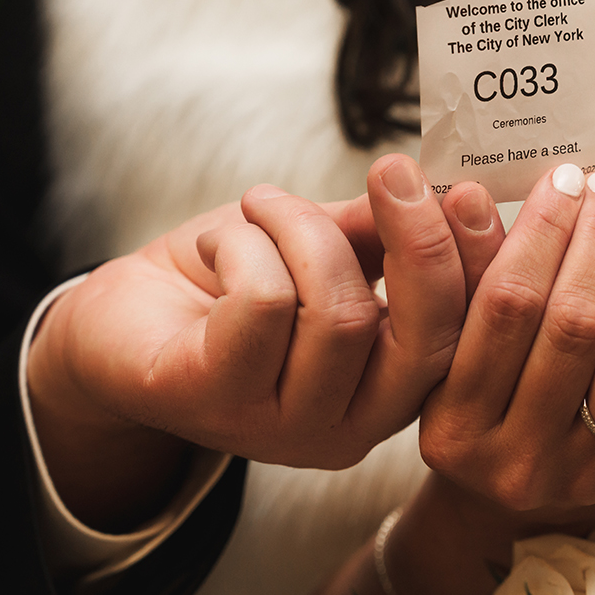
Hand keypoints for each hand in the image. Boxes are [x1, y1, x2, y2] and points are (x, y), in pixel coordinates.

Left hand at [26, 155, 500, 528]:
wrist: (118, 324)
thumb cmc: (226, 284)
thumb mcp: (318, 249)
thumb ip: (379, 234)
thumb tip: (443, 188)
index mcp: (389, 389)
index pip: (466, 340)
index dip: (476, 263)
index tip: (466, 188)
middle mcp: (351, 426)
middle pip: (425, 342)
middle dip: (418, 243)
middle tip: (391, 168)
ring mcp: (284, 425)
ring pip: (338, 314)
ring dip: (300, 229)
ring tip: (263, 207)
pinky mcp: (216, 401)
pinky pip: (262, 305)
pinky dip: (245, 245)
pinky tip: (219, 242)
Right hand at [419, 164, 594, 532]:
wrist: (508, 499)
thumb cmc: (469, 406)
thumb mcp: (443, 351)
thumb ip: (460, 275)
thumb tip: (469, 195)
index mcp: (453, 426)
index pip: (506, 307)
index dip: (539, 232)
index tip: (557, 180)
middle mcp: (518, 458)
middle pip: (576, 321)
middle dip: (592, 237)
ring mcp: (584, 469)